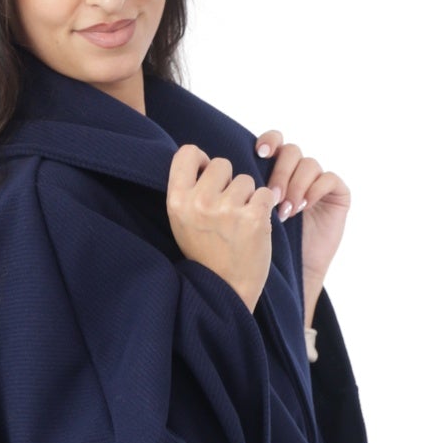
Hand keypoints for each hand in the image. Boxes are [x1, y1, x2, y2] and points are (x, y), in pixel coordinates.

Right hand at [165, 143, 275, 314]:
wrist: (225, 290)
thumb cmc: (205, 253)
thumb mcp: (182, 221)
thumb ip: (188, 190)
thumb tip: (202, 158)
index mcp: (176, 201)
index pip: (187, 152)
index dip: (202, 162)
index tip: (208, 180)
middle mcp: (199, 202)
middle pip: (222, 163)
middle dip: (228, 182)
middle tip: (226, 211)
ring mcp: (227, 210)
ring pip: (246, 179)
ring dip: (247, 197)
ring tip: (238, 224)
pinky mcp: (254, 217)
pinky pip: (265, 194)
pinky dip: (264, 208)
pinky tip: (254, 228)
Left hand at [253, 129, 349, 311]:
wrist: (287, 275)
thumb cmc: (260, 248)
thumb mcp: (242, 216)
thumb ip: (237, 190)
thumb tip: (220, 169)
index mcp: (273, 171)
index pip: (274, 142)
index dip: (268, 141)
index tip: (259, 153)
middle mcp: (296, 173)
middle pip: (290, 151)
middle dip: (280, 171)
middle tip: (272, 196)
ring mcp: (317, 182)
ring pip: (309, 163)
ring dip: (295, 185)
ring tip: (285, 211)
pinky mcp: (337, 194)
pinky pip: (329, 178)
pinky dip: (315, 190)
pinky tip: (303, 208)